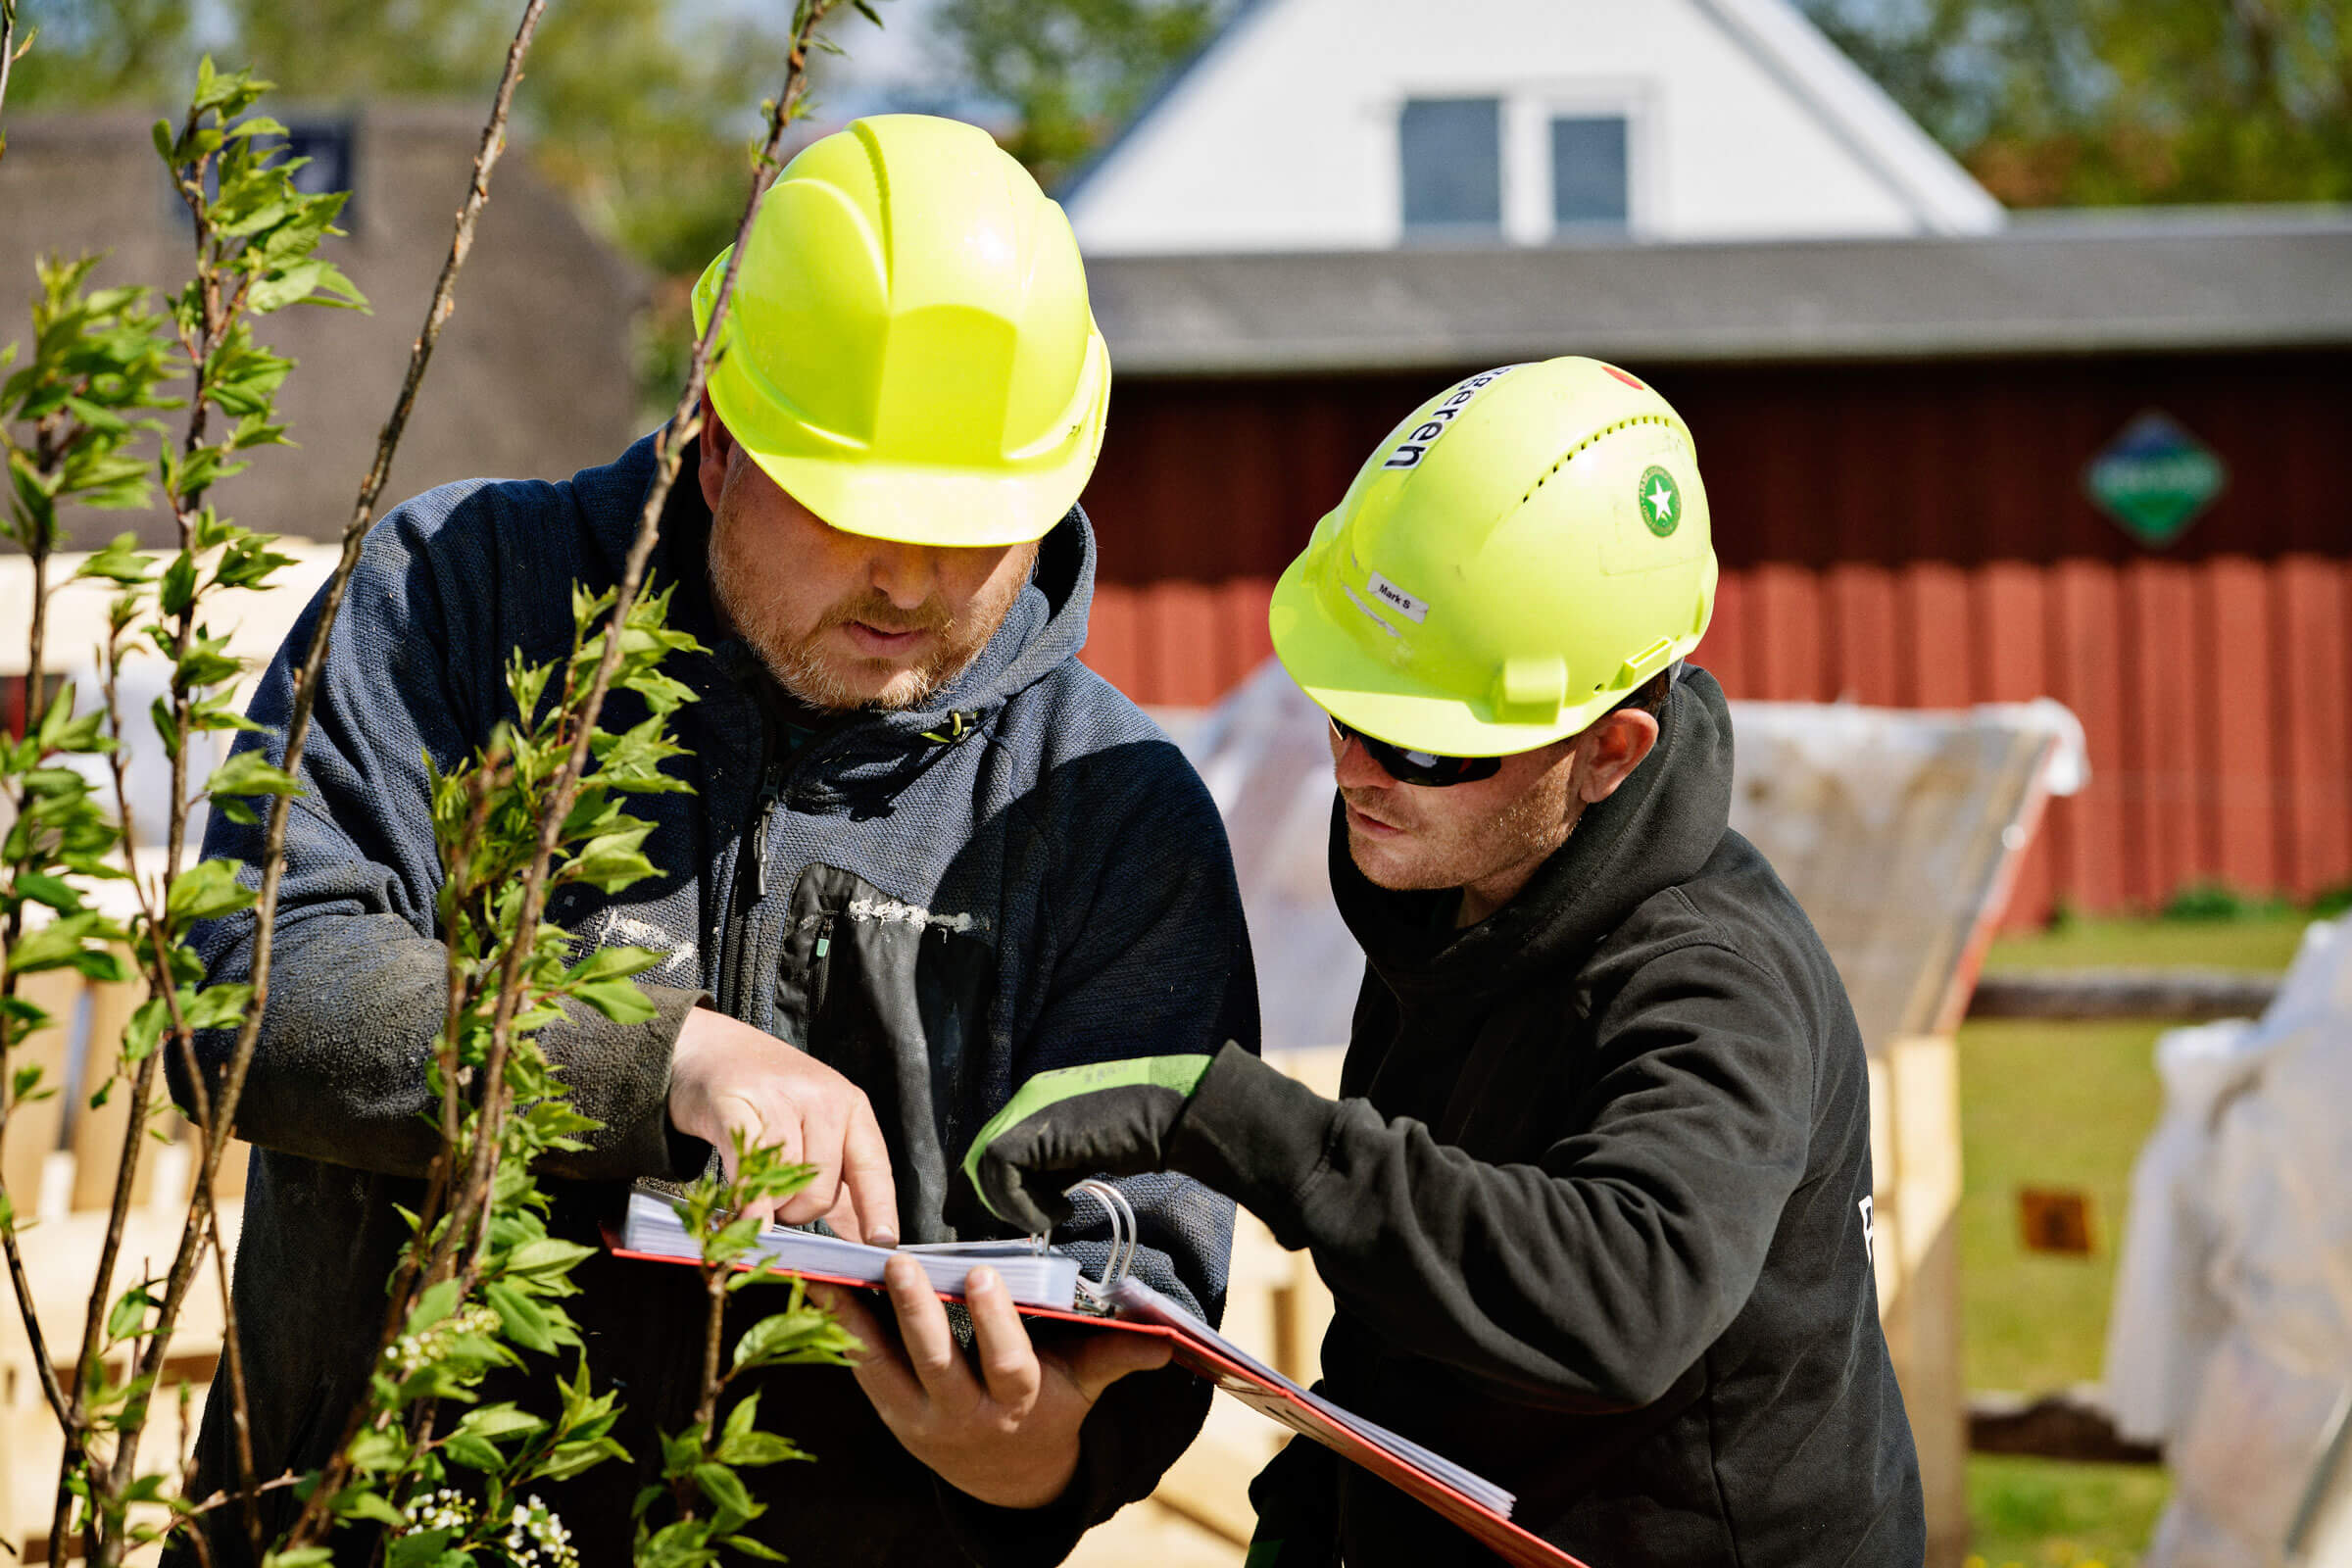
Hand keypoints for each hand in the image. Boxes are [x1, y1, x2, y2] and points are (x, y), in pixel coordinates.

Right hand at [666, 1006, 900, 1242]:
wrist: (708, 1048)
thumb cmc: (767, 1096)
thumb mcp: (816, 1127)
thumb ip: (840, 1181)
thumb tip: (863, 1236)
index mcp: (850, 1106)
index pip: (873, 1167)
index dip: (878, 1210)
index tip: (882, 1245)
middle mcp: (822, 1098)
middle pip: (822, 1189)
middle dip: (798, 1212)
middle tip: (778, 1201)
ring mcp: (779, 1097)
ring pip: (785, 1183)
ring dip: (768, 1204)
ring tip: (756, 1186)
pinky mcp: (733, 1103)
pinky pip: (749, 1166)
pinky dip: (748, 1197)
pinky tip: (744, 1212)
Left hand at [816, 1257, 1172, 1509]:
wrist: (1007, 1478)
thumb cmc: (1050, 1407)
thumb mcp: (1084, 1385)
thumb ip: (1116, 1355)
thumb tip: (1166, 1338)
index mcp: (1019, 1402)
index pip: (1006, 1362)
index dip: (994, 1322)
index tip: (983, 1275)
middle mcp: (966, 1415)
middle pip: (938, 1364)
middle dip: (919, 1313)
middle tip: (902, 1263)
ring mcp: (922, 1419)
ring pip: (888, 1369)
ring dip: (863, 1321)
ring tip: (842, 1274)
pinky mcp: (891, 1414)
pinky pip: (862, 1372)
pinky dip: (840, 1332)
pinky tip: (820, 1291)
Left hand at [961, 1054, 1214, 1232]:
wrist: (1160, 1120)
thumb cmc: (1132, 1139)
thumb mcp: (1078, 1156)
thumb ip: (1048, 1171)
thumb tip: (1024, 1201)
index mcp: (1033, 1109)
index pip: (991, 1152)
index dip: (989, 1188)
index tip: (1005, 1215)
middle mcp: (1024, 1107)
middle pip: (982, 1161)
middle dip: (997, 1201)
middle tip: (1032, 1222)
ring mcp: (1028, 1116)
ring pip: (989, 1171)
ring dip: (1018, 1208)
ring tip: (1057, 1215)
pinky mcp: (1035, 1132)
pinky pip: (1004, 1173)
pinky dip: (1025, 1205)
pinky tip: (1062, 1210)